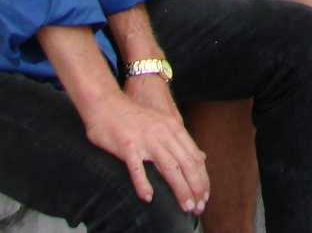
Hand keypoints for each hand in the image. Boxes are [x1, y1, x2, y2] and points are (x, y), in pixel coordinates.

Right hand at [83, 81, 208, 213]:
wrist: (107, 104)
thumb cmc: (133, 117)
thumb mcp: (163, 124)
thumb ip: (180, 141)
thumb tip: (200, 157)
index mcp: (173, 128)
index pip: (194, 157)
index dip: (202, 178)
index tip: (205, 196)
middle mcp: (163, 133)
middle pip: (186, 164)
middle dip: (195, 187)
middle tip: (199, 207)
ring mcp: (146, 140)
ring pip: (169, 168)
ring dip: (180, 189)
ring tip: (185, 206)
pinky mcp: (128, 146)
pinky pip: (137, 168)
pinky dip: (143, 184)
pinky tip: (148, 196)